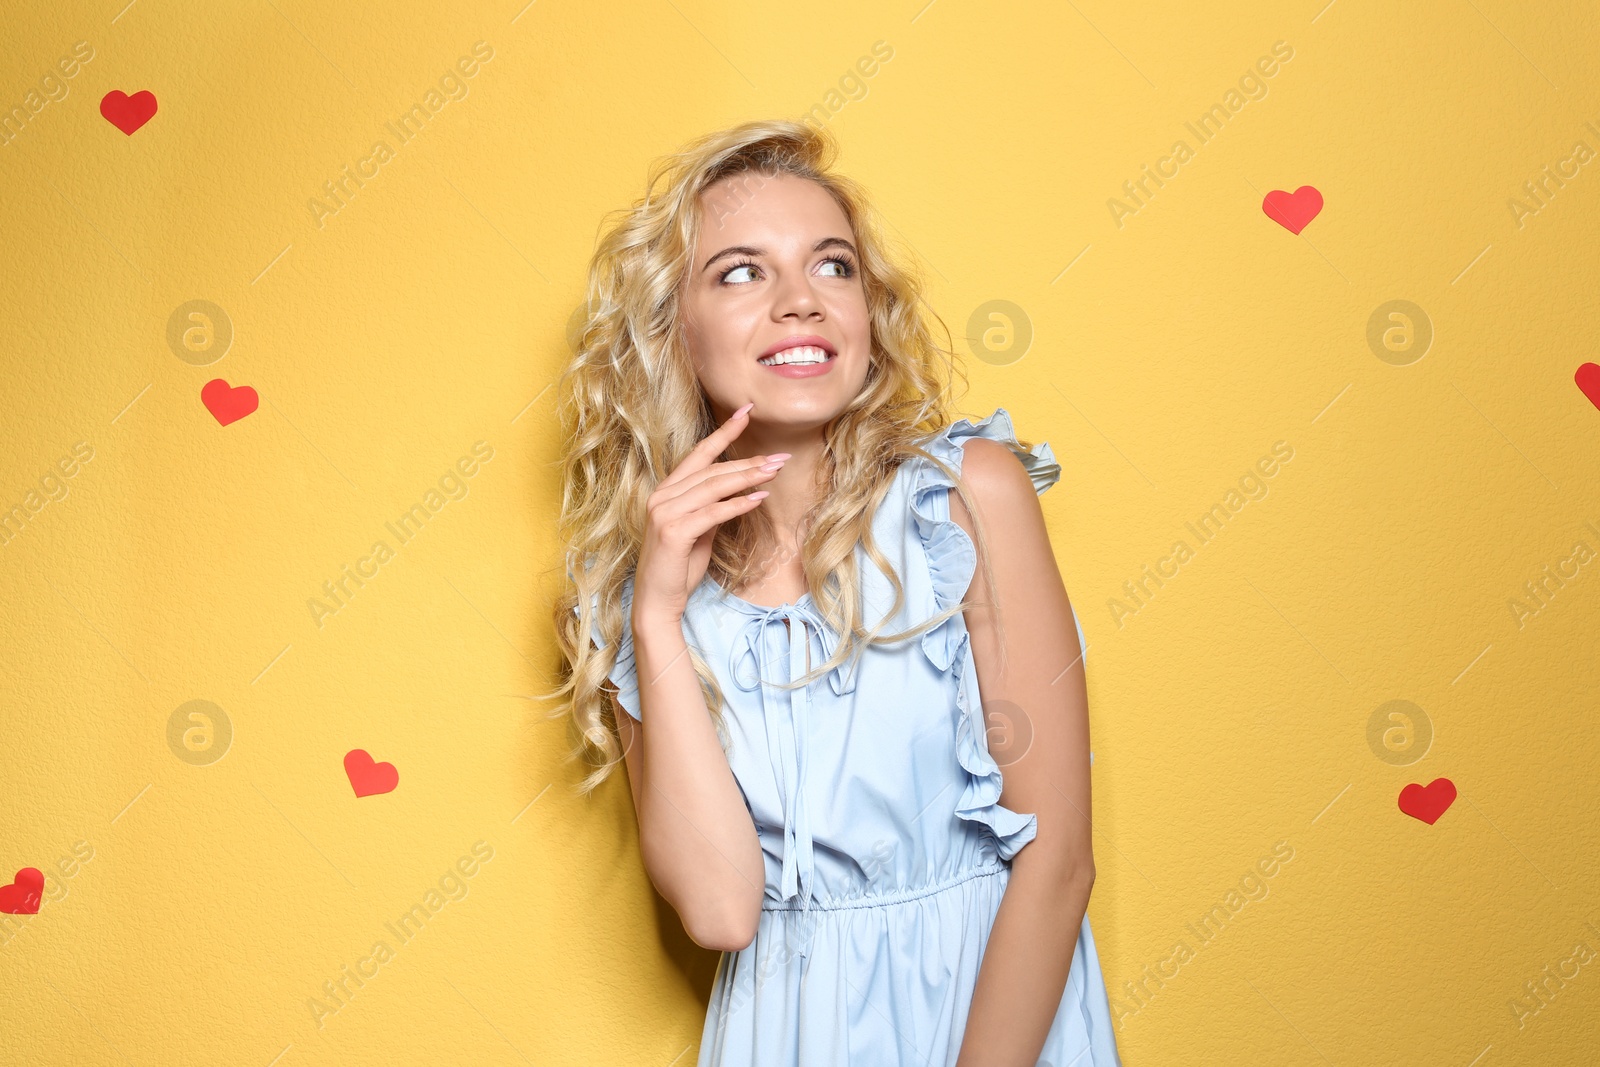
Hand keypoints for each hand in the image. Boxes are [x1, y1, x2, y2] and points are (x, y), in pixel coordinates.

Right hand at [632, 404, 787, 622]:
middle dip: (748, 461)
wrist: (657, 602)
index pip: (699, 453)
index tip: (748, 410)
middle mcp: (662, 496)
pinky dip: (737, 504)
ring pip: (713, 487)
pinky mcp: (673, 531)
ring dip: (748, 478)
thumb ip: (711, 508)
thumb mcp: (698, 531)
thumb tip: (740, 493)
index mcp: (666, 491)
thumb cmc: (678, 567)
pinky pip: (712, 512)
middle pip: (712, 470)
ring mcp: (665, 512)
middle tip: (780, 457)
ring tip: (775, 472)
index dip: (724, 431)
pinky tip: (759, 499)